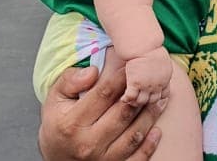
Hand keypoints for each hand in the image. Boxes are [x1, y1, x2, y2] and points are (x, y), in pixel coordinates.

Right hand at [38, 65, 161, 160]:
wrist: (55, 160)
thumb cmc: (58, 124)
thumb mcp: (54, 100)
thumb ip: (69, 81)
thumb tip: (93, 70)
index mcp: (72, 123)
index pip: (103, 94)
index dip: (122, 77)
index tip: (133, 65)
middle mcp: (87, 143)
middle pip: (123, 114)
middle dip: (141, 94)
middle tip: (154, 79)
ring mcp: (101, 160)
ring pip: (133, 135)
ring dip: (151, 116)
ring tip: (161, 99)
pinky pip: (136, 159)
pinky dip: (149, 145)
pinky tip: (157, 130)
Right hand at [122, 47, 173, 107]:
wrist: (144, 46)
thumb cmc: (151, 49)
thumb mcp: (162, 59)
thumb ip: (161, 68)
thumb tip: (158, 68)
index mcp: (165, 79)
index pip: (164, 95)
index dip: (157, 95)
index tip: (150, 93)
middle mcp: (157, 85)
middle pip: (152, 101)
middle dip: (146, 101)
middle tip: (138, 98)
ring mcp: (146, 86)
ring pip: (141, 101)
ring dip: (135, 102)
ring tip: (130, 99)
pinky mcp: (135, 83)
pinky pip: (130, 97)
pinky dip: (126, 99)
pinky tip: (123, 98)